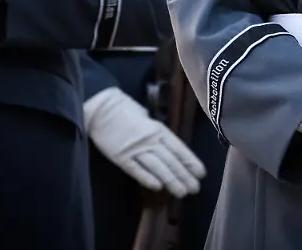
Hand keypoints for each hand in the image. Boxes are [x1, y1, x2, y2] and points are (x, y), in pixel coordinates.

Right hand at [84, 87, 204, 197]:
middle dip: (184, 176)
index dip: (191, 162)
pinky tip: (158, 187)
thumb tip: (166, 145)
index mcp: (158, 129)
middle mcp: (150, 140)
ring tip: (182, 192)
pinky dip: (147, 178)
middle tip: (195, 188)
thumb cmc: (125, 109)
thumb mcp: (146, 117)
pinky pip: (136, 170)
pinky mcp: (121, 158)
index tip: (201, 173)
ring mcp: (135, 149)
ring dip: (171, 181)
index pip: (179, 148)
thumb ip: (157, 132)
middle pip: (171, 161)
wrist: (101, 108)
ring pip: (157, 167)